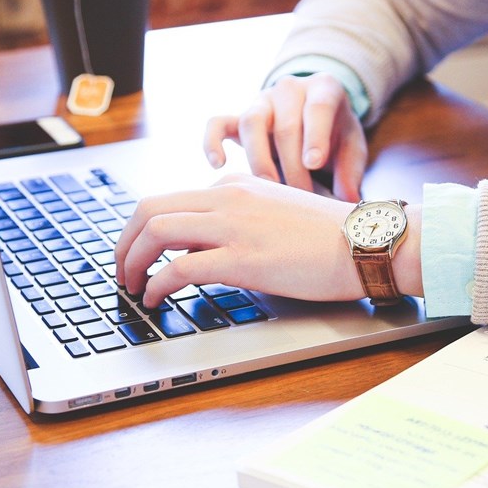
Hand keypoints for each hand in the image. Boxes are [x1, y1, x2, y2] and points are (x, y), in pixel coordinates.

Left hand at [115, 174, 366, 307]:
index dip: (144, 231)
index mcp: (235, 186)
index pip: (171, 200)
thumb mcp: (275, 214)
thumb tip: (201, 250)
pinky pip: (179, 268)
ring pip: (156, 231)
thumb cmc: (330, 237)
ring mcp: (233, 226)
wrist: (366, 242)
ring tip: (131, 287)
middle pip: (149, 208)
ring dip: (131, 261)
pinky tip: (155, 300)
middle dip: (124, 242)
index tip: (139, 254)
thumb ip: (238, 223)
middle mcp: (227, 197)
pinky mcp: (242, 258)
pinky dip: (156, 285)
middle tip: (121, 270)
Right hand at [204, 73, 367, 201]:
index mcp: (324, 89)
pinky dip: (213, 142)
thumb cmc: (336, 135)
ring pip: (251, 122)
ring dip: (259, 160)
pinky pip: (217, 123)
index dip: (315, 135)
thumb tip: (347, 200)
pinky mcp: (238, 117)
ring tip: (269, 189)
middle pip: (285, 125)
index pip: (318, 107)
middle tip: (301, 196)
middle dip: (292, 165)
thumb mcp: (352, 147)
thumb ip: (351, 171)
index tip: (313, 163)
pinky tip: (218, 165)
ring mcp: (261, 102)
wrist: (315, 116)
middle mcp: (290, 89)